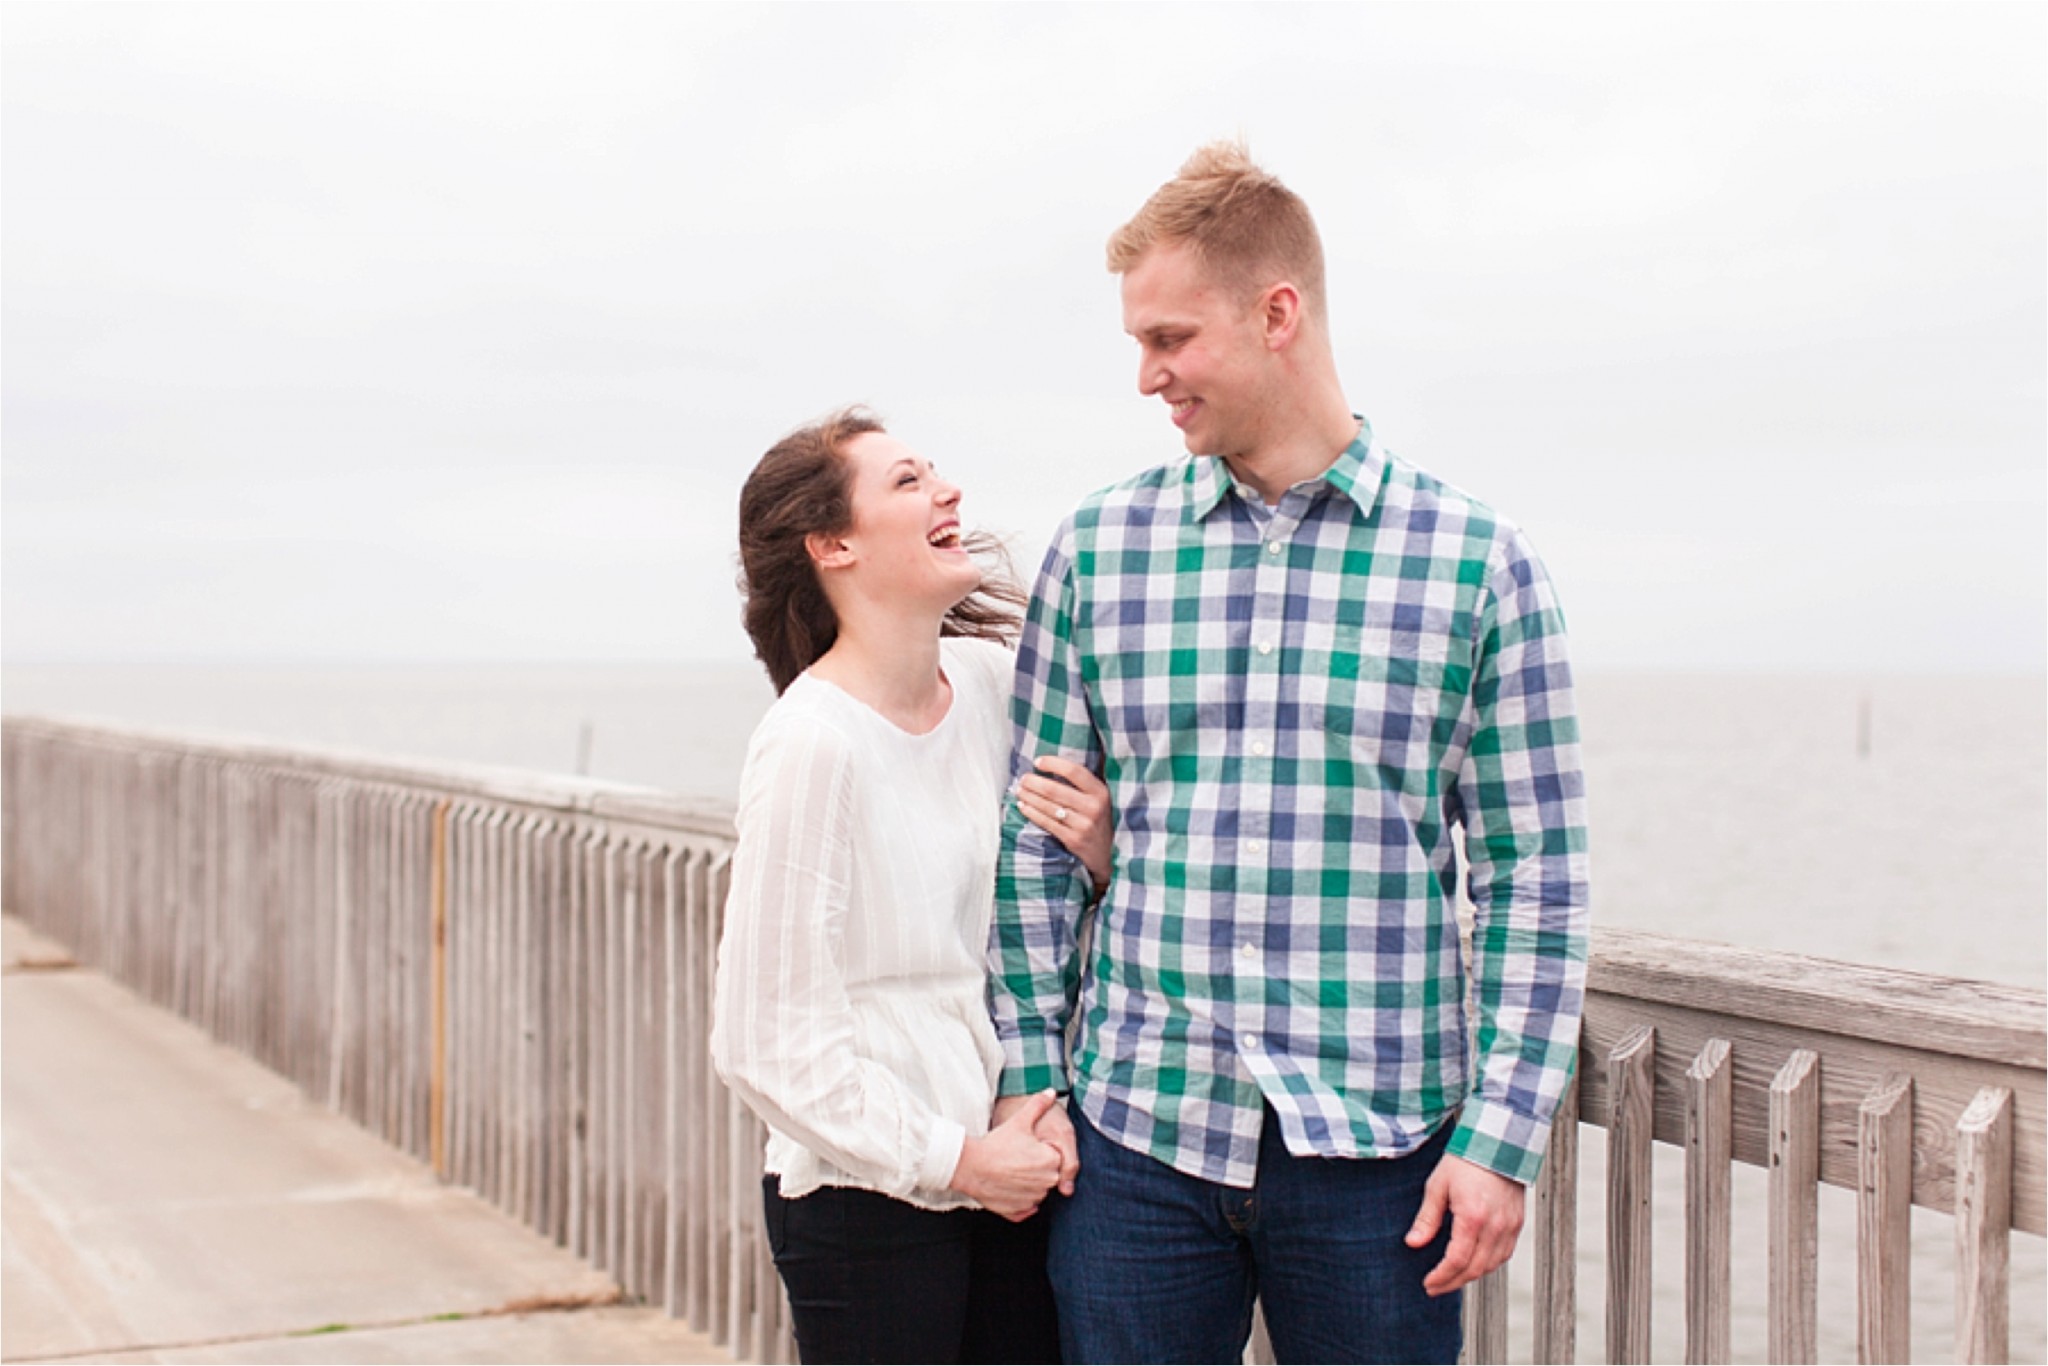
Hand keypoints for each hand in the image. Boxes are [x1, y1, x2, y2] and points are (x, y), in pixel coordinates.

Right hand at [951, 1091, 1063, 1220]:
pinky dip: (1019, 1199)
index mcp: (1051, 1161)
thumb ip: (1038, 1105)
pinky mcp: (1019, 1211)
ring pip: (1036, 1190)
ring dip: (1028, 1182)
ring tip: (1010, 1169)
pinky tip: (1008, 1186)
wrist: (971, 1166)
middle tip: (1016, 1157)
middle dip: (1036, 1166)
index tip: (1025, 1146)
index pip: (1055, 1156)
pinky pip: (1025, 1206)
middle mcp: (1046, 1183)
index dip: (1040, 1149)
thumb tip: (1051, 1092)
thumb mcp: (1019, 1121)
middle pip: (1047, 1174)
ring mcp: (1033, 1199)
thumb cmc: (996, 1144)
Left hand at [1016, 755, 1112, 892]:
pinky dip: (1032, 813)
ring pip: (1048, 807)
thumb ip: (1082, 783)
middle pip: (1055, 790)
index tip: (1037, 762)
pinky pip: (1047, 823)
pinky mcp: (1073, 840)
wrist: (1106, 853)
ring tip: (1019, 790)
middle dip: (1034, 782)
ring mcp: (1083, 825)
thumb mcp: (1099, 798)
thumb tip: (1051, 764)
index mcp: (1100, 792)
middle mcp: (1093, 807)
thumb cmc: (1097, 819)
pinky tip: (1023, 807)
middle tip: (1023, 779)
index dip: (1053, 764)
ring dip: (1029, 797)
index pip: (1074, 771)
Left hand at [1406, 1154, 1524, 1296]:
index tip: (1427, 1283)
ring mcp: (1509, 1226)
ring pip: (1491, 1265)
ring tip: (1450, 1278)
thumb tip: (1413, 1243)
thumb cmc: (1465, 1161)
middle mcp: (1495, 1226)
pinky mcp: (1517, 1223)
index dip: (1441, 1277)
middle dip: (1452, 1282)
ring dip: (1470, 1276)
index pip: (1457, 1260)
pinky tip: (1472, 1263)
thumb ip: (1427, 1219)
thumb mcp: (1438, 1186)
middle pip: (1474, 1269)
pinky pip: (1504, 1254)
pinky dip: (1487, 1264)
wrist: (1497, 1142)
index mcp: (1473, 1217)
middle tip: (1434, 1287)